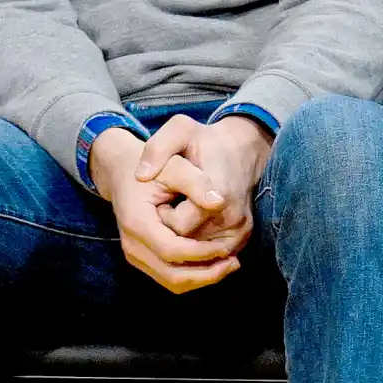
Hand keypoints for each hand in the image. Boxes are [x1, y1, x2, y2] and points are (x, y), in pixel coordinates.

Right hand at [89, 127, 239, 293]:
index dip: (202, 253)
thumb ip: (196, 182)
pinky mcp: (140, 259)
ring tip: (227, 265)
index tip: (226, 246)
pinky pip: (168, 277)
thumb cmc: (153, 168)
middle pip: (172, 275)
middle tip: (233, 262)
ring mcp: (134, 254)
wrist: (123, 170)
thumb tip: (219, 203)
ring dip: (202, 279)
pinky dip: (192, 276)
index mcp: (137, 222)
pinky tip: (213, 263)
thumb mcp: (174, 166)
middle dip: (206, 274)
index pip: (172, 251)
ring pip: (172, 281)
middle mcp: (131, 244)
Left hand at [134, 115, 274, 254]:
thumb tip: (141, 176)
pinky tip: (191, 218)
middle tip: (169, 203)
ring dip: (184, 237)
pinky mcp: (242, 238)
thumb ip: (157, 148)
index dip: (163, 215)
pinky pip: (210, 253)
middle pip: (188, 244)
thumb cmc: (204, 140)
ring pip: (198, 252)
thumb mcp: (179, 130)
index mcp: (219, 195)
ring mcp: (240, 231)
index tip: (161, 197)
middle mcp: (234, 219)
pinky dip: (196, 242)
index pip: (178, 227)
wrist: (238, 149)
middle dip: (171, 229)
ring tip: (180, 209)